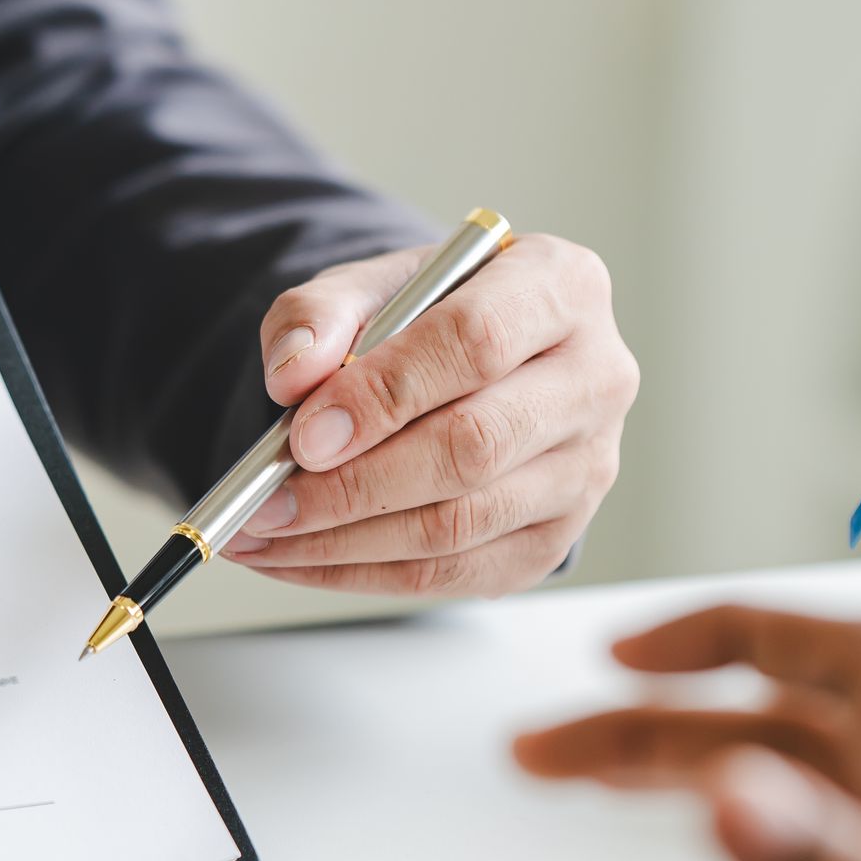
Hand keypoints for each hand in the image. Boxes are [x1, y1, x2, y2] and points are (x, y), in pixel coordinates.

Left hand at [224, 233, 637, 597]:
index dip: (384, 395)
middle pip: (475, 446)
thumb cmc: (426, 317)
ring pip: (462, 524)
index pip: (477, 343)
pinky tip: (300, 557)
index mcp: (561, 287)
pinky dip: (363, 574)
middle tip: (270, 501)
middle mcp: (595, 378)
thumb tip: (292, 376)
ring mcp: (585, 467)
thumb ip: (318, 315)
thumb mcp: (367, 287)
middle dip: (356, 484)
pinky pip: (454, 573)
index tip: (304, 434)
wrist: (470, 359)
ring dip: (346, 542)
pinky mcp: (556, 536)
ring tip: (265, 534)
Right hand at [517, 606, 860, 860]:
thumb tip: (736, 789)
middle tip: (553, 747)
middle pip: (803, 727)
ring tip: (575, 786)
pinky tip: (715, 860)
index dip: (738, 633)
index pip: (855, 662)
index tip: (628, 654)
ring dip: (688, 777)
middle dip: (668, 718)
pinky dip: (748, 841)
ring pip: (803, 795)